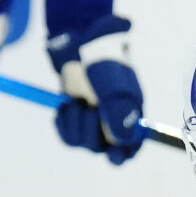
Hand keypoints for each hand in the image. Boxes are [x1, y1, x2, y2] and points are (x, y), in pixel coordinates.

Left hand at [49, 15, 143, 162]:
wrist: (78, 41)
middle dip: (91, 132)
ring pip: (82, 143)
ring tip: (75, 101)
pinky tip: (64, 107)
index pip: (132, 145)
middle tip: (87, 108)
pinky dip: (63, 124)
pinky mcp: (74, 116)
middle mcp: (113, 120)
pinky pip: (67, 136)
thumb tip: (122, 140)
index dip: (124, 154)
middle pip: (103, 148)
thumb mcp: (112, 85)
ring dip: (75, 125)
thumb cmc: (102, 59)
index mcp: (131, 113)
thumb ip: (118, 113)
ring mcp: (92, 118)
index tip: (113, 155)